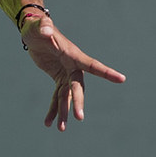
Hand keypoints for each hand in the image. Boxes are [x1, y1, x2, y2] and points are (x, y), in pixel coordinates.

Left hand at [20, 16, 125, 130]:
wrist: (33, 32)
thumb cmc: (37, 27)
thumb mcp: (38, 26)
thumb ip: (43, 27)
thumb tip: (45, 29)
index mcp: (72, 54)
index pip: (91, 64)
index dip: (106, 72)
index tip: (122, 79)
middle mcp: (72, 66)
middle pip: (77, 87)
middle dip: (78, 102)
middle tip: (79, 117)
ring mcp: (66, 74)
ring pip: (67, 96)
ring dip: (64, 112)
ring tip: (60, 129)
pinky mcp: (58, 78)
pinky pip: (57, 96)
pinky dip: (53, 109)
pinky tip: (48, 122)